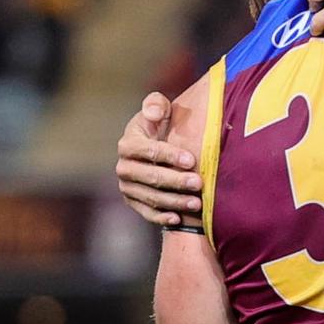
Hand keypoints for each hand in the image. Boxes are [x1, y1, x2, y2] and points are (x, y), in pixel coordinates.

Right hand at [115, 92, 202, 225]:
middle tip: (199, 183)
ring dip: (174, 201)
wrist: (156, 145)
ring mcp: (127, 186)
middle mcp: (123, 166)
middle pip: (151, 177)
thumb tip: (153, 112)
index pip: (149, 151)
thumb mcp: (159, 109)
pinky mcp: (133, 201)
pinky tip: (178, 219)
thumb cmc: (161, 124)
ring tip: (197, 203)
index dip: (170, 155)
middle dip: (176, 181)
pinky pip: (146, 212)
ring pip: (151, 197)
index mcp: (128, 143)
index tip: (191, 160)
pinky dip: (161, 217)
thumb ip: (155, 104)